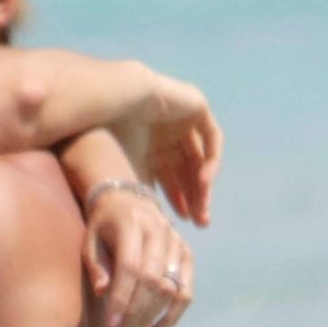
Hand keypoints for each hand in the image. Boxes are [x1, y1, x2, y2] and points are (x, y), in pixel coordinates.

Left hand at [83, 190, 193, 326]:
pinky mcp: (187, 254)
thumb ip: (97, 265)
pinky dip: (172, 316)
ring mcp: (177, 243)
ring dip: (152, 318)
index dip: (122, 297)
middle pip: (152, 280)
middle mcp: (159, 232)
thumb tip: (102, 292)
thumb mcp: (91, 240)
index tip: (111, 324)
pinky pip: (185, 291)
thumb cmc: (104, 227)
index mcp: (131, 225)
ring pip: (171, 288)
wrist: (129, 200)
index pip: (130, 266)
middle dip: (136, 313)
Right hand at [115, 72, 223, 225]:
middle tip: (201, 221)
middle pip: (188, 172)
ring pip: (201, 159)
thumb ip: (145, 193)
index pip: (172, 179)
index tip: (186, 220)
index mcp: (151, 149)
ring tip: (203, 206)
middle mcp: (168, 136)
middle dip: (195, 197)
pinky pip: (212, 139)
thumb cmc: (115, 138)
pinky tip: (205, 181)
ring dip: (204, 184)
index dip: (180, 200)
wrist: (119, 103)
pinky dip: (212, 160)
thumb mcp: (131, 172)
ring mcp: (183, 122)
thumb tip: (150, 223)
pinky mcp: (197, 108)